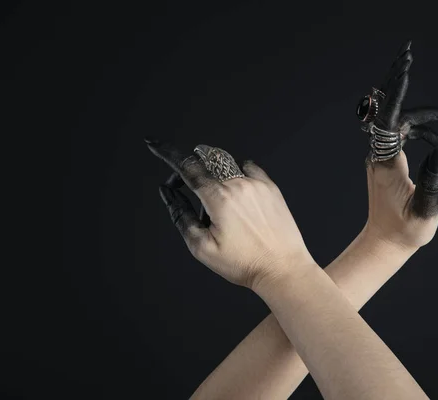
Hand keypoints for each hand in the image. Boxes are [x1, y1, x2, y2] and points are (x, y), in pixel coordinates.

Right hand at [145, 140, 314, 289]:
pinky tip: (238, 195)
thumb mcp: (202, 246)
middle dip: (190, 171)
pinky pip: (248, 168)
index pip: (187, 166)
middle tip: (186, 191)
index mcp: (219, 198)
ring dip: (214, 176)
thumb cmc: (245, 263)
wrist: (282, 269)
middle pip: (205, 161)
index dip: (167, 153)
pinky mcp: (270, 187)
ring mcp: (257, 184)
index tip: (155, 144)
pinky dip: (236, 175)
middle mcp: (239, 184)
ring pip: (226, 165)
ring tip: (220, 206)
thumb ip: (181, 215)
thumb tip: (168, 193)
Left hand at [360, 41, 437, 249]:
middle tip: (417, 66)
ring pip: (399, 121)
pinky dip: (419, 127)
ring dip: (423, 113)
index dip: (396, 95)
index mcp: (387, 165)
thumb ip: (432, 182)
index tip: (404, 71)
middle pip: (393, 113)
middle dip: (406, 90)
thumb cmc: (405, 232)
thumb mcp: (424, 212)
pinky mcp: (386, 159)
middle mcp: (380, 155)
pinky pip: (400, 132)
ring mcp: (381, 156)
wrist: (385, 242)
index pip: (390, 121)